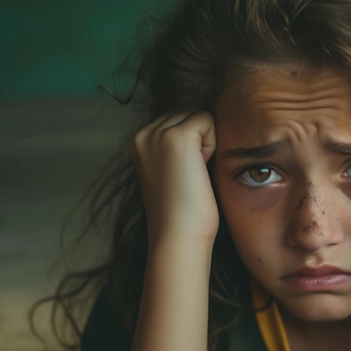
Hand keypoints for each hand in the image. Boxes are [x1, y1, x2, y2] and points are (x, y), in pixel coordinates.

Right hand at [131, 112, 218, 242]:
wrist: (178, 236)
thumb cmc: (182, 212)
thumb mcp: (171, 171)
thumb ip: (177, 147)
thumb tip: (203, 124)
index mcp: (139, 142)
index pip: (177, 119)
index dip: (191, 145)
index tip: (182, 176)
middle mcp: (143, 134)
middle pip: (187, 113)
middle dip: (197, 141)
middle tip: (189, 176)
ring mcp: (157, 134)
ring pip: (198, 115)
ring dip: (205, 142)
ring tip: (192, 173)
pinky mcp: (176, 137)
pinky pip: (207, 120)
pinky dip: (211, 145)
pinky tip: (199, 169)